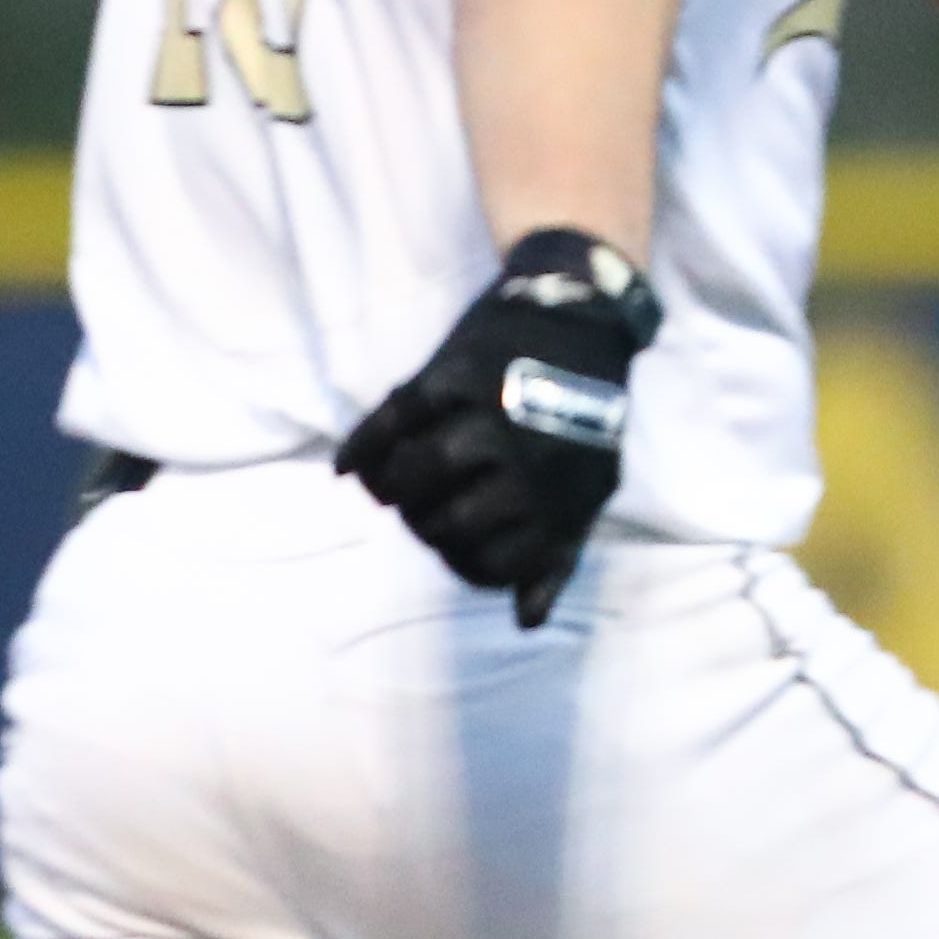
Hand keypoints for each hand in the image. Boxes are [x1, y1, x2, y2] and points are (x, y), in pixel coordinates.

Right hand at [332, 230, 657, 625]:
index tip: (452, 551)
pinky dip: (363, 448)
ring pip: (418, 471)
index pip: (495, 564)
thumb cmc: (586, 418)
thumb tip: (526, 619)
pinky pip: (394, 420)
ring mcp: (487, 416)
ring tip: (389, 491)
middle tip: (416, 516)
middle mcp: (526, 462)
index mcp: (560, 499)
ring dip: (392, 490)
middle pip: (448, 523)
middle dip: (423, 527)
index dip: (463, 565)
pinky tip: (348, 470)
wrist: (580, 318)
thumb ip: (559, 556)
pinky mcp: (454, 373)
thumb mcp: (590, 492)